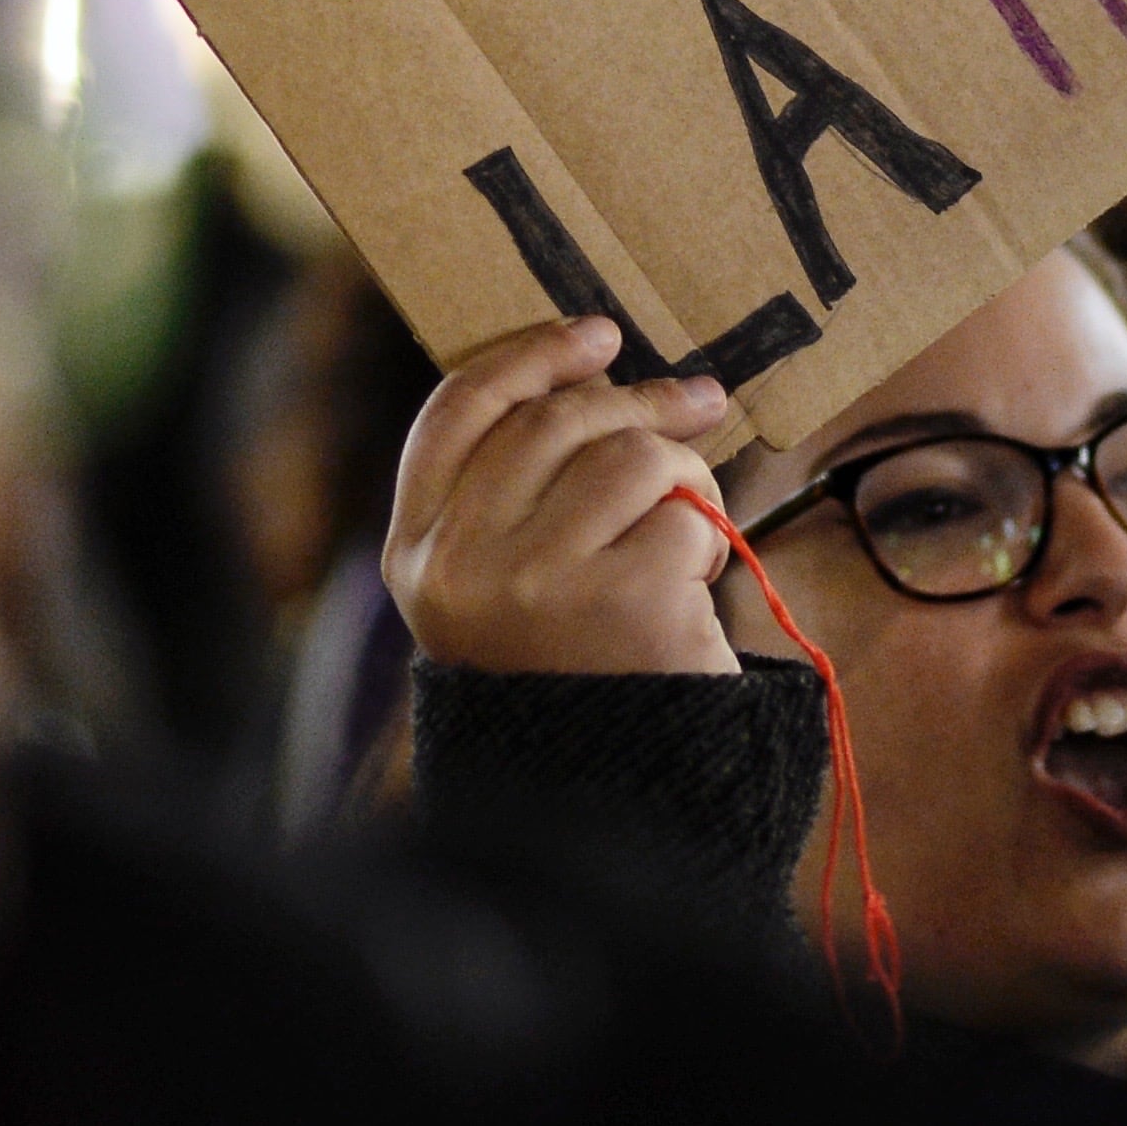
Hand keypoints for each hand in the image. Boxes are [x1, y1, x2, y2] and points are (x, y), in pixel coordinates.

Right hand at [384, 317, 740, 676]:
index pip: (457, 412)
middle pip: (556, 421)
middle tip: (701, 400)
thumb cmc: (567, 666)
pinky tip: (700, 585)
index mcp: (415, 551)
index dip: (529, 356)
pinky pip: (686, 517)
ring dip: (685, 478)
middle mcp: (461, 565)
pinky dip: (711, 539)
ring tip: (692, 529)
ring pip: (631, 456)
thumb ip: (517, 487)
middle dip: (640, 399)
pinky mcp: (620, 602)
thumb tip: (599, 364)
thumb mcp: (499, 582)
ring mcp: (536, 583)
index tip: (596, 333)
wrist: (610, 792)